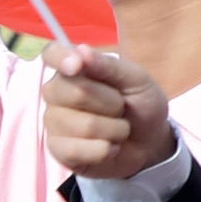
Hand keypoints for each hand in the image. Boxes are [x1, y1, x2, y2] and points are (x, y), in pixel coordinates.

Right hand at [41, 46, 178, 181]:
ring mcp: (53, 121)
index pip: (51, 54)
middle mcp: (56, 93)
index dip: (60, 58)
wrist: (149, 142)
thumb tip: (82, 51)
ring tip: (117, 128)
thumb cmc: (140, 105)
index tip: (77, 66)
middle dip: (113, 104)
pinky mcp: (57, 149)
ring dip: (114, 130)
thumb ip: (110, 66)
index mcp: (74, 69)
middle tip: (120, 107)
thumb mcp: (137, 80)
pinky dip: (104, 150)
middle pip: (77, 92)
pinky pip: (76, 150)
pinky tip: (109, 147)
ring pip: (85, 126)